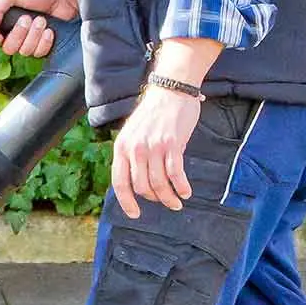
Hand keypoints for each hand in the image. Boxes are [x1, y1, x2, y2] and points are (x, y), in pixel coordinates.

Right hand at [0, 0, 78, 58]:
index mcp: (3, 21)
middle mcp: (14, 33)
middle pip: (8, 49)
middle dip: (19, 34)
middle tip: (28, 18)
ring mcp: (29, 41)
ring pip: (24, 51)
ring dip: (34, 35)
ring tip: (42, 20)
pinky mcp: (43, 46)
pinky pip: (38, 53)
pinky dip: (44, 41)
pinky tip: (50, 30)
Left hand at [111, 87, 201, 219]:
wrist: (171, 90)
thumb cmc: (153, 113)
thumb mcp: (133, 133)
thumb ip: (132, 155)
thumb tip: (135, 182)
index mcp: (122, 147)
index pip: (119, 182)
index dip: (126, 202)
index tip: (134, 214)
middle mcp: (135, 149)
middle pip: (142, 186)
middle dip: (154, 199)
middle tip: (164, 202)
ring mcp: (153, 147)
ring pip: (159, 183)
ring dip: (169, 198)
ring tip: (176, 203)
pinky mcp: (172, 144)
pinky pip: (175, 173)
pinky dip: (181, 186)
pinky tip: (186, 192)